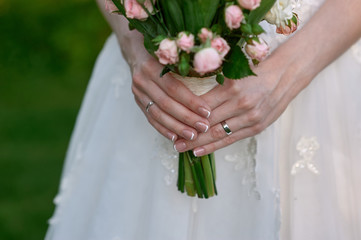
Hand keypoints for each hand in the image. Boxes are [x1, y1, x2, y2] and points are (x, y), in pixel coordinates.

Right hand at [131, 50, 211, 141]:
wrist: (138, 51)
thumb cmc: (165, 51)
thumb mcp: (175, 52)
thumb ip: (190, 64)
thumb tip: (219, 75)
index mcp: (152, 65)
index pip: (174, 88)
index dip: (191, 101)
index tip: (207, 111)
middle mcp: (142, 80)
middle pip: (166, 104)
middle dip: (186, 118)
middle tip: (203, 127)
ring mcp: (138, 92)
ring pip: (158, 114)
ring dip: (176, 127)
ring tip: (192, 136)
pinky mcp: (138, 101)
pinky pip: (151, 119)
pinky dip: (163, 129)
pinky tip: (175, 138)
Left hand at [173, 55, 310, 155]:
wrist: (285, 75)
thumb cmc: (255, 72)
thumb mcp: (233, 74)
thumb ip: (215, 89)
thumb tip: (191, 102)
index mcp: (231, 87)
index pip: (201, 106)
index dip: (185, 117)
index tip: (171, 122)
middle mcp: (240, 103)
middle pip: (207, 123)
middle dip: (188, 134)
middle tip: (172, 142)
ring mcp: (249, 117)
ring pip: (217, 134)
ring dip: (197, 143)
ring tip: (181, 148)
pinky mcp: (256, 127)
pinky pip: (230, 140)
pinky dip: (213, 146)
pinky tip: (199, 152)